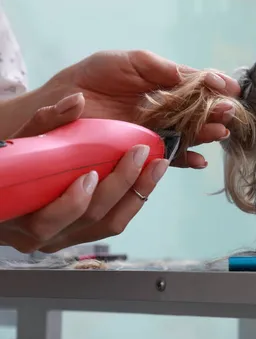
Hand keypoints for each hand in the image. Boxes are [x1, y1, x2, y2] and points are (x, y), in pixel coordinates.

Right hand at [0, 93, 168, 253]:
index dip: (73, 201)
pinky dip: (135, 199)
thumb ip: (46, 122)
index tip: (91, 174)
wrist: (6, 193)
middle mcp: (45, 235)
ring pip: (110, 223)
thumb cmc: (9, 167)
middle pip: (90, 217)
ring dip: (138, 192)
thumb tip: (77, 100)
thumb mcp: (21, 144)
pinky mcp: (85, 234)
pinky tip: (149, 178)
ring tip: (157, 166)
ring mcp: (67, 237)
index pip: (49, 219)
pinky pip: (115, 222)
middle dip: (120, 185)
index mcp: (21, 218)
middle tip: (138, 154)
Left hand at [43, 50, 241, 167]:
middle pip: (199, 112)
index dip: (216, 87)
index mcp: (165, 85)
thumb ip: (163, 68)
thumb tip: (198, 76)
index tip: (233, 88)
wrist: (61, 102)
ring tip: (220, 132)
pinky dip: (186, 160)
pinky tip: (199, 161)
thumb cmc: (93, 77)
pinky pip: (169, 157)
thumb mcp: (132, 62)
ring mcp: (156, 131)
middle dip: (216, 112)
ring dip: (206, 135)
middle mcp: (165, 109)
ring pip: (189, 135)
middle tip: (228, 111)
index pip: (197, 86)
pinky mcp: (144, 151)